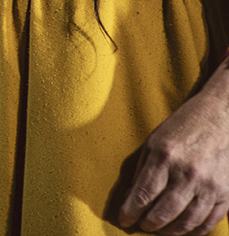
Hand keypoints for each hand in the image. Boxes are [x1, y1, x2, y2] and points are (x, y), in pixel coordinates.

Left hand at [119, 65, 228, 233]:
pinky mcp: (226, 193)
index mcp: (164, 157)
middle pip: (164, 212)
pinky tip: (184, 231)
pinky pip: (210, 221)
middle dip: (149, 224)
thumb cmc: (183, 127)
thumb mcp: (154, 141)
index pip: (143, 194)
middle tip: (141, 227)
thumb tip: (131, 197)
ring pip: (187, 221)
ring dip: (171, 232)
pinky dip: (195, 231)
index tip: (123, 219)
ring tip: (160, 231)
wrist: (221, 117)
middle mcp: (187, 174)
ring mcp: (209, 185)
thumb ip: (143, 169)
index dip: (130, 212)